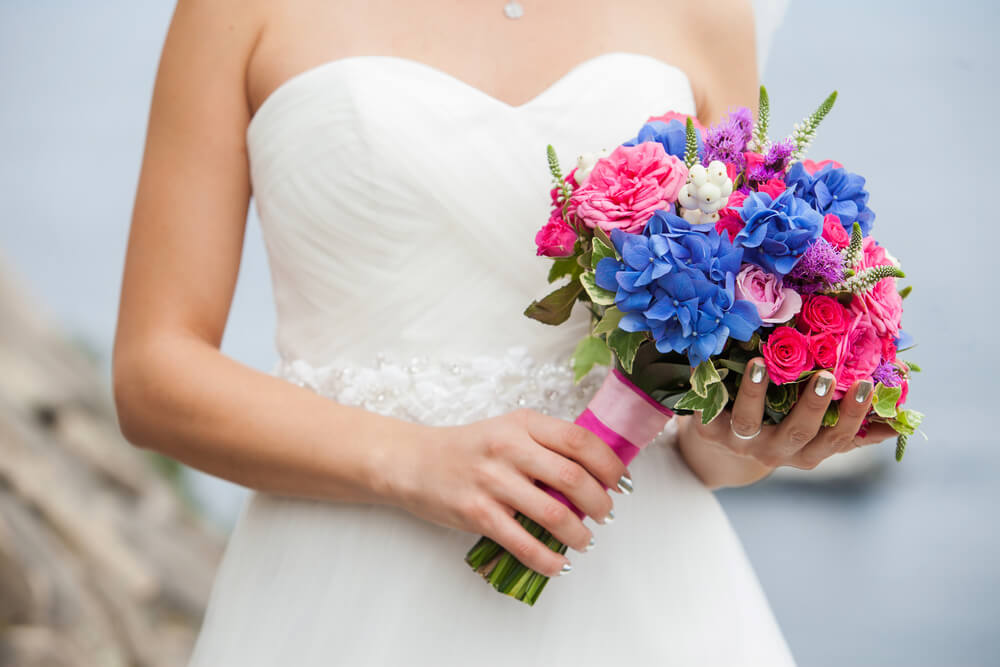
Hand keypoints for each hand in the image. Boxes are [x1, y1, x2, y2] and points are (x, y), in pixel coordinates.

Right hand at [385, 409, 629, 576]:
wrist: (413, 461)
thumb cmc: (468, 448)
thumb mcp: (508, 430)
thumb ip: (546, 444)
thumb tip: (595, 474)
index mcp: (523, 423)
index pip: (580, 441)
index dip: (610, 465)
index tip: (621, 483)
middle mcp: (509, 448)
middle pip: (573, 478)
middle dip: (600, 503)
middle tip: (605, 515)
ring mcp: (492, 481)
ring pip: (553, 514)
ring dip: (579, 535)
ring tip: (585, 542)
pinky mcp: (476, 513)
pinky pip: (522, 543)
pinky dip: (548, 560)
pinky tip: (558, 564)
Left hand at [678, 357, 897, 485]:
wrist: (714, 453)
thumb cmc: (775, 430)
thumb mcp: (813, 434)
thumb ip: (852, 428)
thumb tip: (900, 419)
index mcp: (806, 451)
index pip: (837, 438)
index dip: (853, 415)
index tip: (867, 385)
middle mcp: (774, 451)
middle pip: (797, 434)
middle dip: (813, 406)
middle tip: (827, 376)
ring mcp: (738, 442)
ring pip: (747, 423)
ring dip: (754, 394)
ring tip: (759, 364)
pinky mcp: (706, 431)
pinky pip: (705, 411)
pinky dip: (704, 384)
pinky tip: (707, 361)